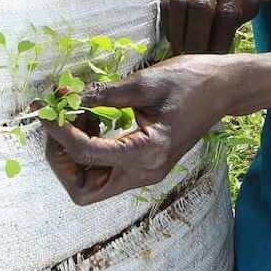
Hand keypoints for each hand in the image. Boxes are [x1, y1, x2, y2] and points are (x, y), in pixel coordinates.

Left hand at [42, 56, 236, 204]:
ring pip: (90, 183)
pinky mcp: (143, 164)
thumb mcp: (144, 82)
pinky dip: (88, 147)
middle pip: (83, 189)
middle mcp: (144, 173)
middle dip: (62, 158)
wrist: (225, 87)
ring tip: (79, 112)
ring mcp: (144, 172)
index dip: (59, 132)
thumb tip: (64, 99)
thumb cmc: (192, 80)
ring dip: (73, 152)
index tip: (45, 109)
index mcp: (147, 154)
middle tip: (58, 121)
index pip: (86, 154)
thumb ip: (101, 94)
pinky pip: (103, 168)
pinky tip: (93, 117)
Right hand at [162, 0, 261, 54]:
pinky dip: (170, 22)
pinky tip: (177, 37)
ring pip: (177, 2)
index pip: (227, 10)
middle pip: (199, 6)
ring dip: (179, 32)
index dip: (220, 38)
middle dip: (196, 38)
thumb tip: (217, 52)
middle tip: (196, 59)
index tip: (217, 58)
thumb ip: (239, 19)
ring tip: (183, 52)